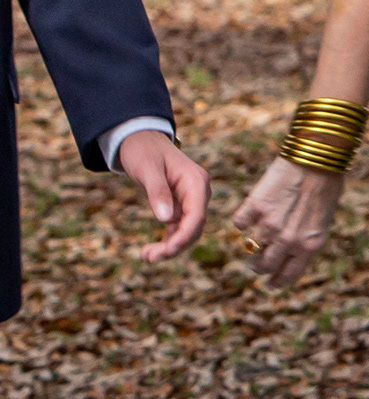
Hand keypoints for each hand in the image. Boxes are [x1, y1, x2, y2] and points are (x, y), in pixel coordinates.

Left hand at [118, 132, 208, 261]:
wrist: (139, 140)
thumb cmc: (143, 151)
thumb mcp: (147, 169)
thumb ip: (158, 192)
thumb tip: (165, 220)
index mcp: (196, 182)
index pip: (197, 215)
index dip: (184, 236)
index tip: (168, 251)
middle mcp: (198, 193)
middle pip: (194, 227)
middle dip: (175, 245)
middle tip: (150, 258)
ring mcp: (190, 201)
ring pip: (186, 231)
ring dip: (169, 247)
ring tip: (146, 257)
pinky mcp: (180, 206)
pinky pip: (177, 228)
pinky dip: (166, 240)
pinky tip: (150, 250)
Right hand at [232, 155, 347, 287]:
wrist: (316, 159)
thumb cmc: (326, 187)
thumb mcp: (323, 220)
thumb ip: (307, 238)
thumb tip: (291, 252)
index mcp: (309, 246)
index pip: (287, 275)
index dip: (277, 282)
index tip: (271, 284)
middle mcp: (288, 240)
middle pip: (264, 266)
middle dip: (260, 266)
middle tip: (258, 263)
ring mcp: (269, 224)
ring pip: (251, 247)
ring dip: (251, 245)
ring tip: (256, 237)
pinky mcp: (254, 207)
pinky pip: (240, 223)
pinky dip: (243, 220)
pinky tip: (250, 214)